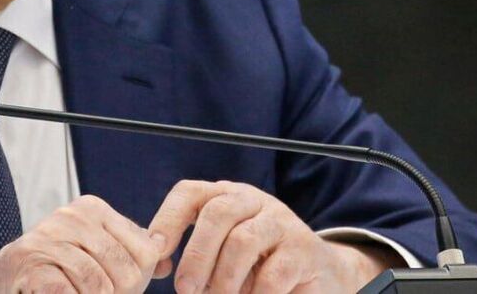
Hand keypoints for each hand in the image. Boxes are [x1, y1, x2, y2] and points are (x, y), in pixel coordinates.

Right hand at [0, 194, 160, 292]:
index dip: (137, 280)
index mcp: (93, 209)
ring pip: (98, 286)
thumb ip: (131, 257)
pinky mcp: (29, 261)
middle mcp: (72, 216)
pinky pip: (67, 292)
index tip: (117, 288)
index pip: (145, 250)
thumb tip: (167, 262)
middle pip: (125, 270)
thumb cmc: (53, 273)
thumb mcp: (95, 257)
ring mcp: (48, 236)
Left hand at [148, 180, 396, 292]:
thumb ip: (197, 255)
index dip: (168, 219)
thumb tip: (158, 266)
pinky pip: (273, 273)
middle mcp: (252, 200)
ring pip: (243, 240)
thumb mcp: (225, 253)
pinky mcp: (303, 249)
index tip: (156, 252)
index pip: (190, 193)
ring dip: (224, 277)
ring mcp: (280, 221)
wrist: (321, 272)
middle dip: (196, 254)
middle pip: (218, 212)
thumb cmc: (260, 264)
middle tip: (185, 290)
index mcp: (226, 196)